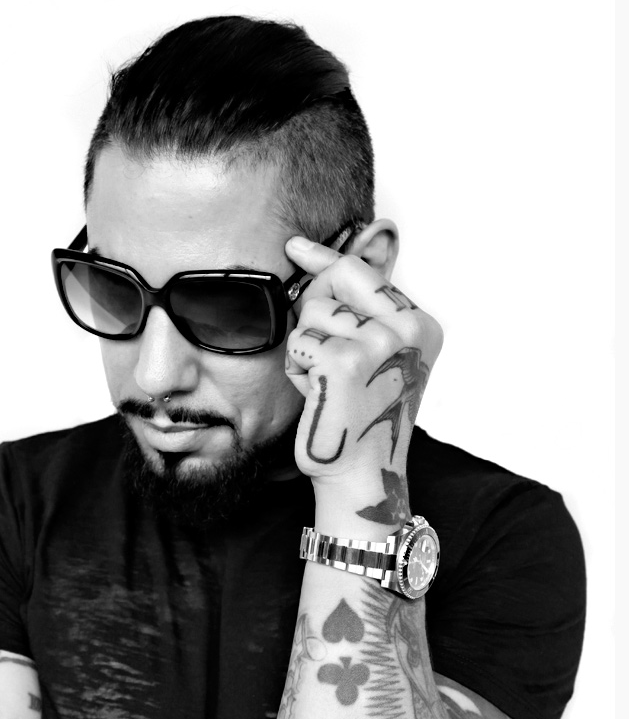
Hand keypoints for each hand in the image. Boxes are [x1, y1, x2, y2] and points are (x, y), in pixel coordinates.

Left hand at [283, 236, 443, 495]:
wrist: (361, 472)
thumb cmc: (360, 416)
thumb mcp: (373, 355)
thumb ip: (360, 311)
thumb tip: (329, 263)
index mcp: (422, 325)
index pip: (365, 271)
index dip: (326, 257)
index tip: (296, 246)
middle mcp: (408, 327)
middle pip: (333, 285)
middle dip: (315, 317)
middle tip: (329, 360)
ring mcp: (378, 341)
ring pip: (312, 314)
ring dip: (307, 349)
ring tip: (328, 383)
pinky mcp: (344, 359)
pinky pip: (299, 342)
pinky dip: (299, 369)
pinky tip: (318, 392)